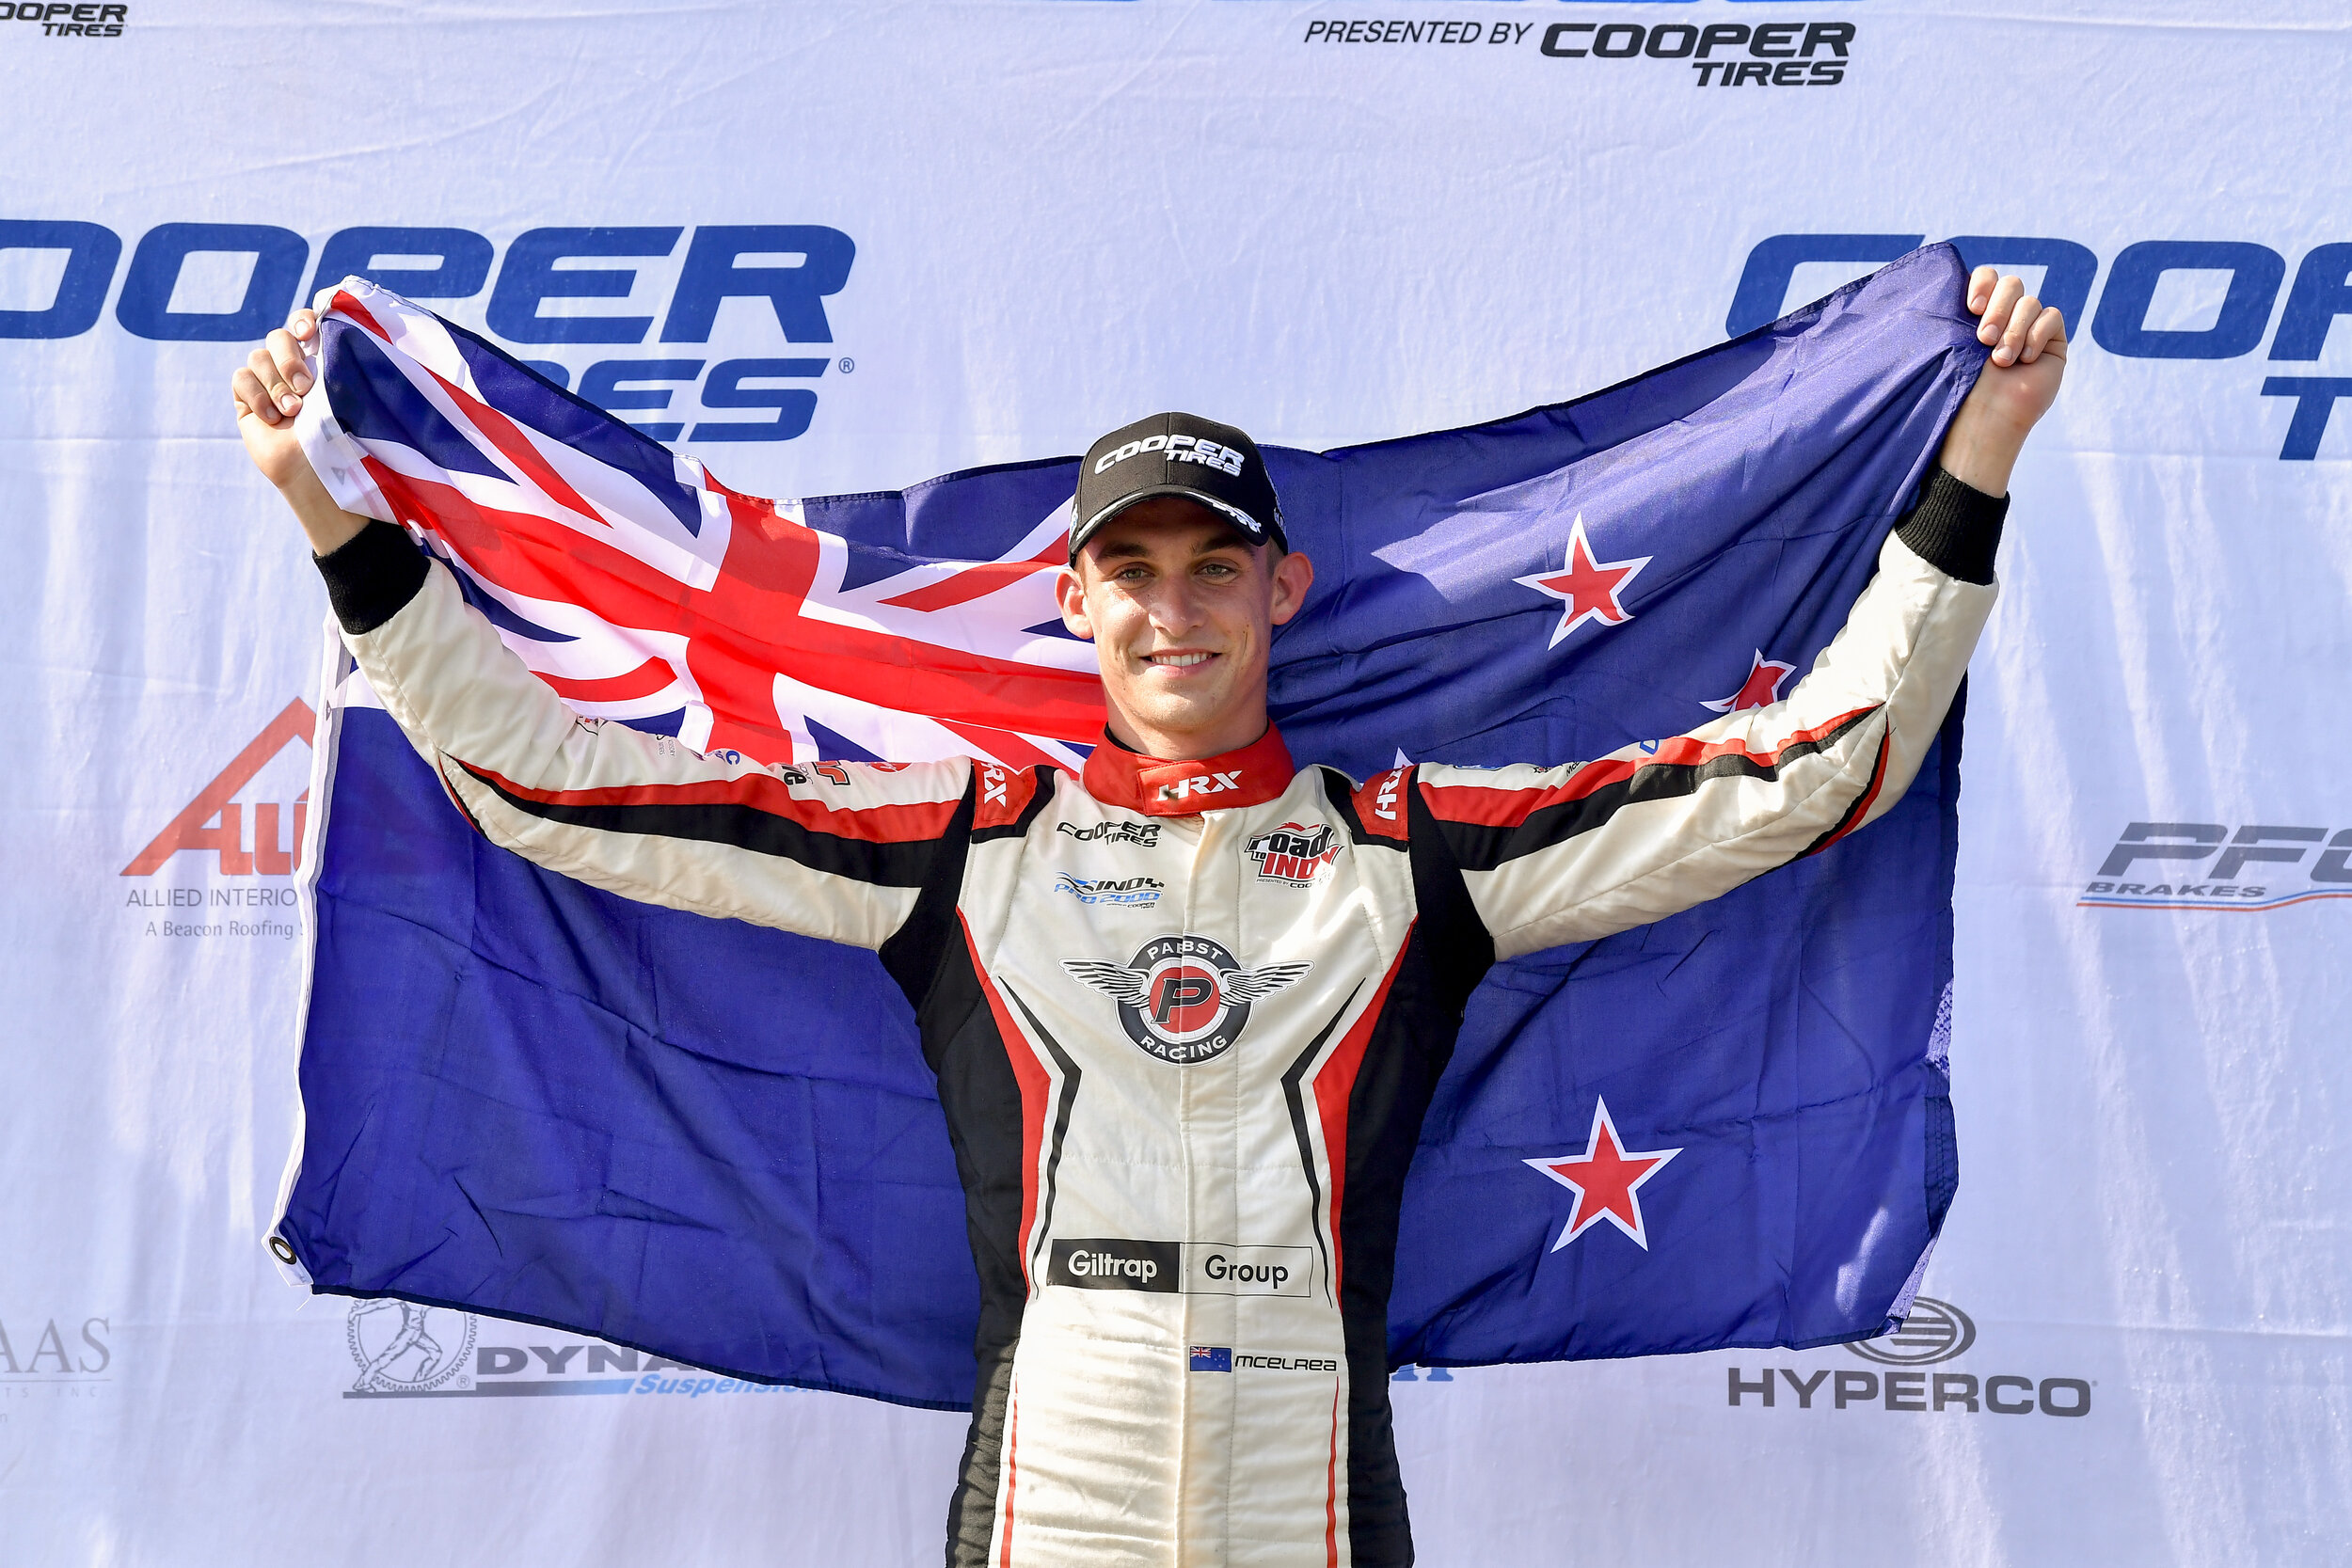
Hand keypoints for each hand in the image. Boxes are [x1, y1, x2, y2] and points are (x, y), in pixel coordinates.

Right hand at [231, 305, 368, 554]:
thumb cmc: (344, 438)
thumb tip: (345, 329)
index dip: (304, 320)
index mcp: (323, 360)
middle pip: (279, 336)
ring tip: (294, 412)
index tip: (311, 333)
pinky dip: (257, 395)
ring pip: (258, 355)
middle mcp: (294, 366)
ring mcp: (268, 381)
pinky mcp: (247, 397)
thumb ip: (343, 363)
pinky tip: (273, 419)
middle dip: (289, 358)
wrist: (319, 474)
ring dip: (276, 383)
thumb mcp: (348, 396)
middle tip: (307, 387)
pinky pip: (241, 377)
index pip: (307, 324)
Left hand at [1937, 266, 2067, 495]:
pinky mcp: (2051, 340)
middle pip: (2011, 283)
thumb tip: (1937, 287)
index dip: (1982, 284)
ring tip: (2001, 361)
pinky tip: (2024, 360)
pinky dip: (2036, 335)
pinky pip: (2052, 317)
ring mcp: (2030, 327)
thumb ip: (1951, 315)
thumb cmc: (1959, 389)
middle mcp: (2005, 316)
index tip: (1971, 308)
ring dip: (2014, 330)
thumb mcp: (1950, 349)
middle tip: (1983, 339)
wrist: (1984, 421)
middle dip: (1998, 309)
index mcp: (1977, 314)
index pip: (1986, 277)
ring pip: (2030, 301)